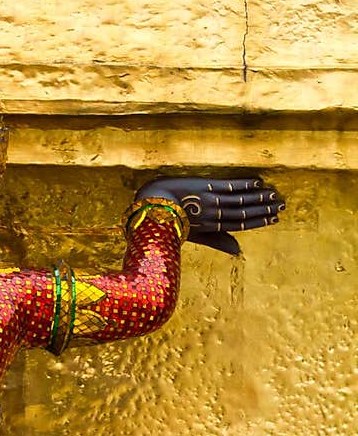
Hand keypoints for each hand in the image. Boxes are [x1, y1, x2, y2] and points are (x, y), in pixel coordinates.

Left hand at [136, 175, 284, 254]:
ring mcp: (209, 201)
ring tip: (274, 194)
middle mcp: (213, 215)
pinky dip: (243, 184)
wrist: (152, 203)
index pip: (240, 224)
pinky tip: (257, 182)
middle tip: (282, 205)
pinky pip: (228, 186)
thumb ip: (218, 241)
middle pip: (243, 212)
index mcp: (211, 227)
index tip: (275, 218)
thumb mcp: (195, 235)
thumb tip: (239, 252)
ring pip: (239, 200)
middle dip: (264, 209)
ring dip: (258, 197)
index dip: (259, 221)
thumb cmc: (171, 220)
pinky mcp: (204, 187)